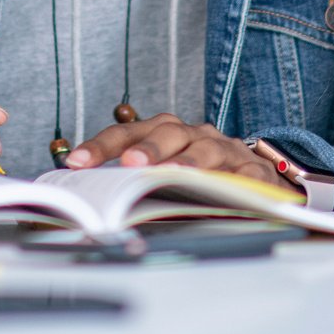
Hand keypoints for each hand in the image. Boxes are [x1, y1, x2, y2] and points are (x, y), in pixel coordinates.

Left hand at [60, 114, 288, 190]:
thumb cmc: (202, 176)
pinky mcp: (253, 170)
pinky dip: (233, 180)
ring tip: (173, 174)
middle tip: (129, 163)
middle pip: (168, 132)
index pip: (130, 133)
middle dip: (147, 148)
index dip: (102, 145)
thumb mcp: (168, 177)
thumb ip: (137, 183)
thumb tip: (98, 200)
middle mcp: (195, 134)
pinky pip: (244, 173)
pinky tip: (224, 189)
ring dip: (187, 161)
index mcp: (167, 133)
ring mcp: (225, 150)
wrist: (257, 177)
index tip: (75, 162)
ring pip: (205, 149)